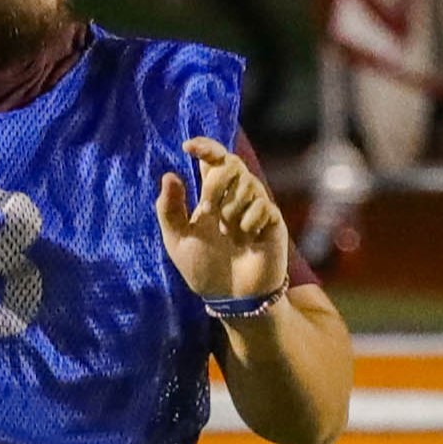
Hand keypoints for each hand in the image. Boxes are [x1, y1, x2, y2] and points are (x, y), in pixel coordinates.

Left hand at [155, 137, 291, 301]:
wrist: (230, 296)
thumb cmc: (203, 267)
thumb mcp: (177, 239)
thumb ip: (169, 209)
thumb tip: (169, 175)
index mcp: (211, 196)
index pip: (213, 160)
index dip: (205, 147)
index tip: (188, 147)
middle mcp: (235, 196)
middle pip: (231, 163)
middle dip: (216, 183)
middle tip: (208, 209)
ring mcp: (256, 206)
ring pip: (247, 184)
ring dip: (231, 209)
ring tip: (228, 233)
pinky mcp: (273, 221)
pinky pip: (262, 206)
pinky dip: (249, 223)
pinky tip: (246, 240)